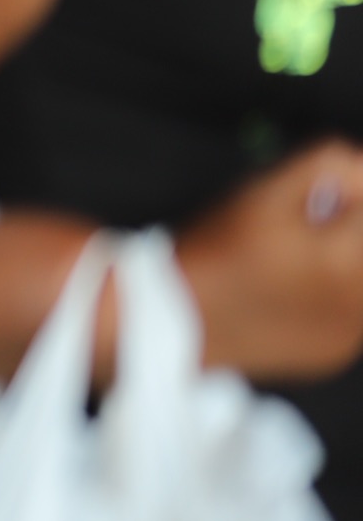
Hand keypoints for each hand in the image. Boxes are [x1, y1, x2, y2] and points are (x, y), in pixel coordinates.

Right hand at [179, 140, 362, 379]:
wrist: (176, 318)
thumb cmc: (213, 255)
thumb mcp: (261, 193)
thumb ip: (325, 168)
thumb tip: (359, 170)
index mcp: (344, 260)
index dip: (343, 197)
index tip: (315, 202)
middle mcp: (355, 303)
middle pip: (360, 245)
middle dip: (343, 230)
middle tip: (299, 232)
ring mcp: (348, 333)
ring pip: (359, 279)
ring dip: (340, 262)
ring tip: (290, 264)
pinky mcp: (334, 352)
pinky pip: (350, 312)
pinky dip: (331, 296)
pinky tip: (289, 292)